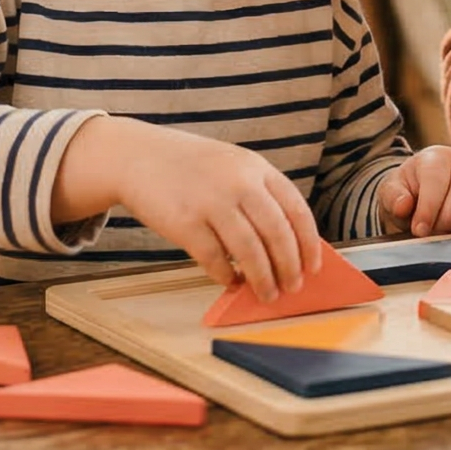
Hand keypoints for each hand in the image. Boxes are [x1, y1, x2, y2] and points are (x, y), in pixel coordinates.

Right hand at [64, 117, 323, 302]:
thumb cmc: (191, 167)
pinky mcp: (185, 223)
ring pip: (250, 252)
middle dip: (289, 267)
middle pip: (277, 234)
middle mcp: (238, 183)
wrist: (138, 156)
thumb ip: (258, 195)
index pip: (296, 210)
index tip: (313, 267)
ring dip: (262, 279)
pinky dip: (226, 275)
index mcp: (257, 168)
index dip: (308, 243)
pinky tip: (230, 281)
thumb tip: (287, 246)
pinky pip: (215, 259)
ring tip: (266, 293)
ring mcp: (211, 202)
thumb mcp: (232, 165)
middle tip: (292, 287)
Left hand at [377, 146, 450, 236]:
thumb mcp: (392, 192)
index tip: (419, 230)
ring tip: (449, 236)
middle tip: (434, 235)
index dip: (428, 208)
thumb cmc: (410, 193)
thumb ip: (393, 197)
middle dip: (447, 221)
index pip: (437, 180)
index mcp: (438, 157)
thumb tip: (403, 206)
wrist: (426, 195)